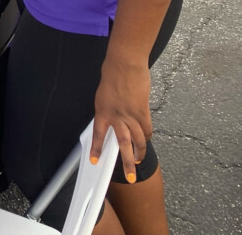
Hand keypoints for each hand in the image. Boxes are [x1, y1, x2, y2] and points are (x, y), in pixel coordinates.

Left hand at [91, 54, 151, 181]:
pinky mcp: (143, 111)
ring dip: (140, 152)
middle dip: (126, 162)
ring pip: (138, 140)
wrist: (125, 64)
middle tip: (130, 176)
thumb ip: (108, 110)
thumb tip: (115, 121)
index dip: (96, 149)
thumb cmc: (112, 75)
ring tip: (139, 160)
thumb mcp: (104, 95)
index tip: (95, 161)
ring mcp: (130, 114)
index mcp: (102, 111)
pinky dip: (147, 136)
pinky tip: (146, 141)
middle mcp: (116, 116)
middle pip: (123, 144)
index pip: (98, 134)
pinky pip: (146, 129)